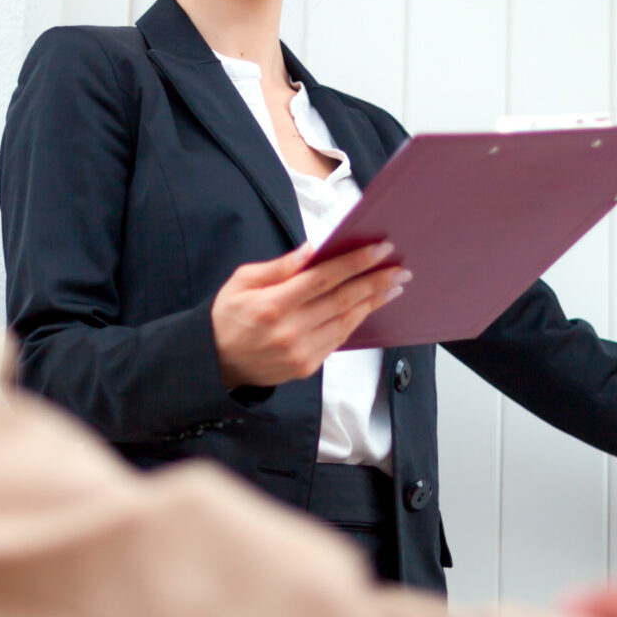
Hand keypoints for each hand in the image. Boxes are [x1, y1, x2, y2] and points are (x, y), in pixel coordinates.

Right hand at [211, 242, 408, 388]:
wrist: (216, 363)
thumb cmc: (228, 317)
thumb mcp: (242, 282)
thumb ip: (279, 267)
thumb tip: (312, 251)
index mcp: (272, 305)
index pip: (323, 279)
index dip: (354, 263)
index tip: (379, 249)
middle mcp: (290, 330)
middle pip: (342, 300)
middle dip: (375, 281)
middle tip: (400, 267)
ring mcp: (300, 352)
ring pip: (346, 321)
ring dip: (373, 301)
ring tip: (394, 285)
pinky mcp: (307, 366)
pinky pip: (339, 339)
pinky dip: (357, 320)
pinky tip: (369, 305)